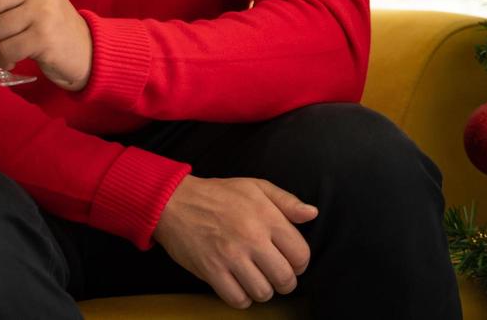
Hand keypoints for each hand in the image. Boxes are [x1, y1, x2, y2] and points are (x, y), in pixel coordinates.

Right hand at [152, 176, 316, 308]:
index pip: (301, 254)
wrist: (174, 202)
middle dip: (284, 282)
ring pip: (263, 293)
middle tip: (273, 274)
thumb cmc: (217, 194)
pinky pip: (238, 299)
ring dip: (262, 290)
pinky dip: (241, 297)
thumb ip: (287, 200)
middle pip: (285, 279)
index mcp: (267, 217)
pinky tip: (237, 284)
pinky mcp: (212, 271)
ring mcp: (231, 256)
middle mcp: (252, 237)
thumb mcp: (255, 186)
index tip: (289, 261)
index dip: (299, 263)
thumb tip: (312, 214)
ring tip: (254, 278)